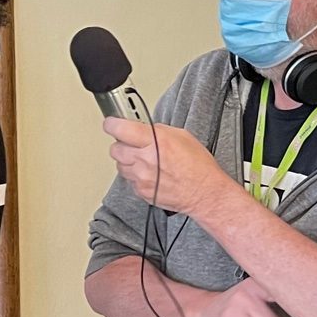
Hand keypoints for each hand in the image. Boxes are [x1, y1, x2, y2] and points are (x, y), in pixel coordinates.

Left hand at [105, 118, 230, 217]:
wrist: (205, 193)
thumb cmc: (198, 166)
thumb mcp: (182, 136)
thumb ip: (157, 131)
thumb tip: (143, 128)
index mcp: (155, 141)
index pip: (119, 129)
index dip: (112, 124)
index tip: (112, 123)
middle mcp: (145, 160)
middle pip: (115, 148)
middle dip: (122, 144)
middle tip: (133, 144)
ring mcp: (141, 178)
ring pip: (120, 165)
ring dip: (128, 161)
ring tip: (145, 161)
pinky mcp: (141, 192)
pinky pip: (129, 180)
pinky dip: (136, 176)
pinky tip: (150, 174)